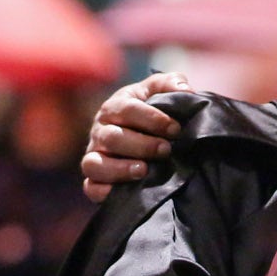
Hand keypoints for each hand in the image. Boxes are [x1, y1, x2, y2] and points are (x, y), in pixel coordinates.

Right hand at [81, 70, 191, 200]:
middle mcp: (100, 131)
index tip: (175, 129)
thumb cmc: (150, 112)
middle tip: (166, 150)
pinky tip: (125, 192)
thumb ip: (172, 83)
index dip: (151, 119)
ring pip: (95, 163)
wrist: (140, 135)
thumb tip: (186, 90)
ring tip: (144, 170)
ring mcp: (94, 156)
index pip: (127, 109)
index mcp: (114, 107)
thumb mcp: (159, 92)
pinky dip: (103, 191)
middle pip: (112, 138)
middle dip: (141, 145)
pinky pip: (90, 188)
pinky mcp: (93, 180)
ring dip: (120, 168)